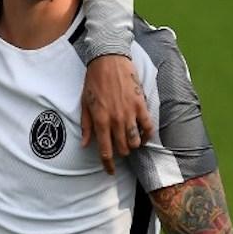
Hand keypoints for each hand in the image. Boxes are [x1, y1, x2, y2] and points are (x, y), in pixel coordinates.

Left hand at [80, 54, 155, 173]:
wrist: (108, 61)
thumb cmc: (93, 82)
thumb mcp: (84, 104)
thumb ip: (86, 126)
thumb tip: (85, 145)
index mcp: (100, 120)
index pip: (105, 150)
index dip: (108, 164)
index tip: (110, 172)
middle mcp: (116, 120)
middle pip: (122, 148)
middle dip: (120, 153)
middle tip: (118, 150)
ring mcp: (130, 113)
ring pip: (135, 141)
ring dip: (132, 146)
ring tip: (128, 143)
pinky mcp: (141, 106)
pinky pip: (148, 127)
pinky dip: (146, 136)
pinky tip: (142, 137)